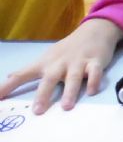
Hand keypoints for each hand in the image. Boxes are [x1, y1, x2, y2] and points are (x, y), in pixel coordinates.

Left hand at [0, 19, 122, 113]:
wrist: (94, 31)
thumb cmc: (68, 49)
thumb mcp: (46, 57)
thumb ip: (28, 70)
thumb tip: (8, 78)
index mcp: (45, 63)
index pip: (23, 75)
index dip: (9, 87)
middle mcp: (60, 63)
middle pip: (50, 78)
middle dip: (43, 94)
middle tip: (38, 111)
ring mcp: (78, 62)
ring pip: (73, 77)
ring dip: (70, 91)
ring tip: (66, 107)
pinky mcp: (95, 61)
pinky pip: (95, 72)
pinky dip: (94, 81)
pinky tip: (92, 91)